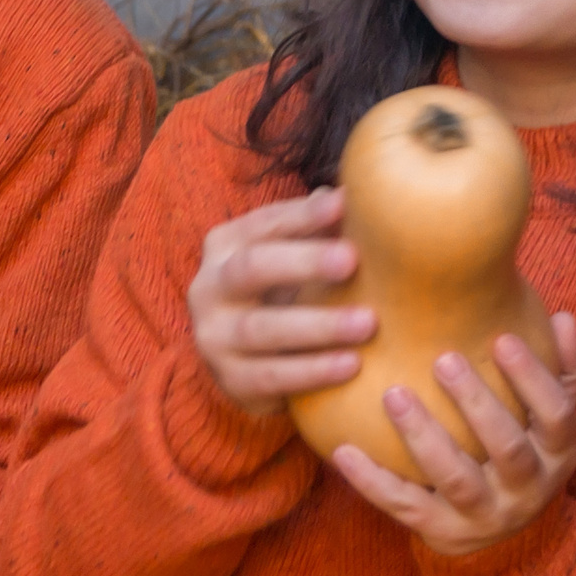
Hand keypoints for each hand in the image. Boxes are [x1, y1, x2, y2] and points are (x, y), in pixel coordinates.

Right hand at [187, 187, 376, 415]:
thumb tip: (357, 195)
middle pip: (252, 268)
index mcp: (224, 246)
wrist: (248, 365)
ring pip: (261, 328)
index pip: (263, 223)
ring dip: (318, 325)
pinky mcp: (230, 380)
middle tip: (352, 260)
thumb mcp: (292, 258)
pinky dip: (313, 371)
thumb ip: (317, 229)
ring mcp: (213, 337)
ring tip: (367, 323)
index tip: (343, 205)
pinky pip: (271, 376)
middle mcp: (208, 287)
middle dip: (304, 262)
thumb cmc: (281, 294)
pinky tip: (352, 365)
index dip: (302, 215)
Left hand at [332, 314, 575, 557]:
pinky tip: (344, 451)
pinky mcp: (443, 532)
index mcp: (558, 454)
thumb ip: (562, 369)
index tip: (502, 338)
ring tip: (394, 395)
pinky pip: (406, 506)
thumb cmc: (524, 448)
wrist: (505, 536)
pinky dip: (373, 482)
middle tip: (442, 359)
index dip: (533, 379)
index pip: (556, 415)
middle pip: (507, 449)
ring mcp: (485, 515)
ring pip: (455, 478)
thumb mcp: (549, 418)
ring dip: (424, 436)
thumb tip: (565, 319)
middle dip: (476, 404)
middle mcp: (528, 489)